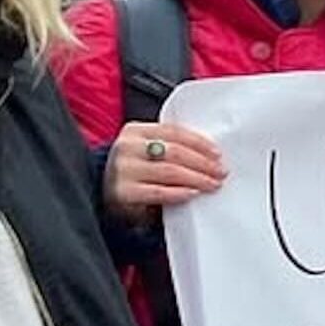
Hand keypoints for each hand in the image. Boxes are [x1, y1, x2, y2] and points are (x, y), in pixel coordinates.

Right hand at [105, 122, 225, 221]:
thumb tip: (210, 154)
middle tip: (221, 172)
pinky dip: (179, 193)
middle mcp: (127, 147)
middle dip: (203, 163)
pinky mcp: (124, 193)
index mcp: (135, 130)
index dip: (199, 142)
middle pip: (174, 152)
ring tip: (213, 184)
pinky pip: (158, 192)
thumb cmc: (134, 171)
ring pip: (169, 171)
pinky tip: (193, 194)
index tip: (218, 154)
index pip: (174, 132)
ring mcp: (124, 170)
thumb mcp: (146, 151)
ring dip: (197, 178)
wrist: (103, 194)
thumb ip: (169, 146)